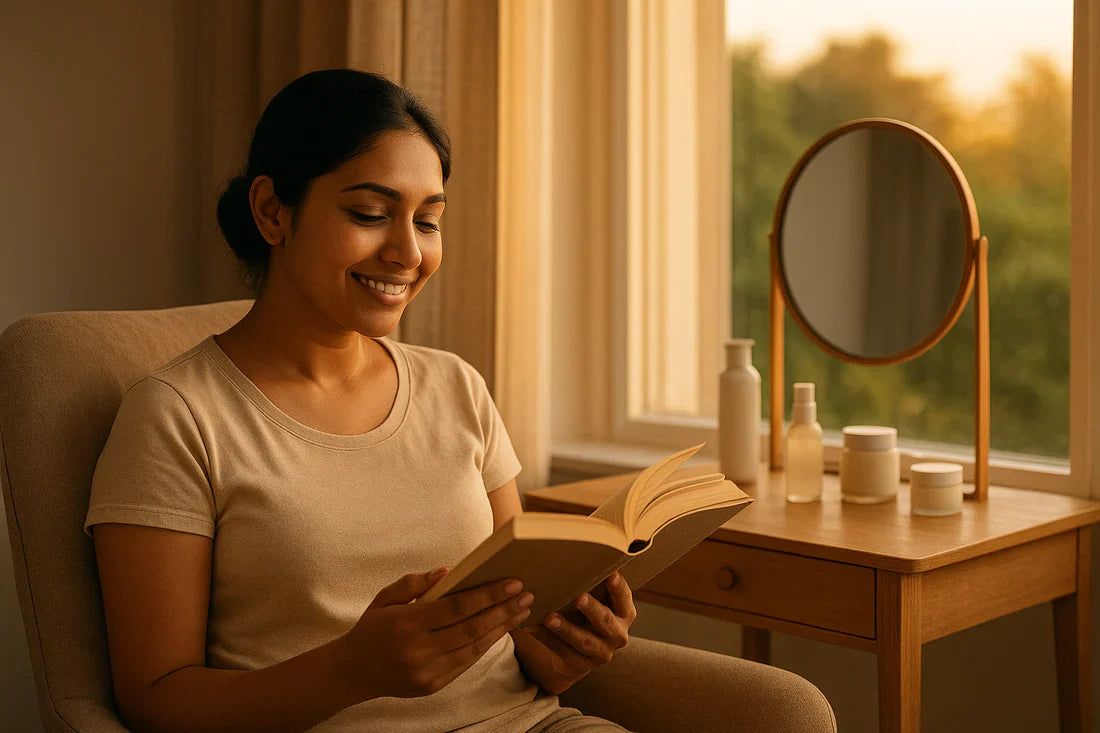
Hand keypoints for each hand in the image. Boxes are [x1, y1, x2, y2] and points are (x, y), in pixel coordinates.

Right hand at [336, 569, 533, 700]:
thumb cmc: (373, 627)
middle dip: (504, 610)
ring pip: (474, 648)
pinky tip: (501, 629)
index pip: (457, 608)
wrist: (353, 672)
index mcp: (407, 624)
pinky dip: (487, 644)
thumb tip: (448, 571)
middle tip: (526, 594)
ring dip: (502, 628)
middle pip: (472, 628)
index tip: (513, 582)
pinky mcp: (434, 686)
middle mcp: (419, 651)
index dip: (488, 595)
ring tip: (522, 610)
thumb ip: (415, 583)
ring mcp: (428, 672)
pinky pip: (467, 662)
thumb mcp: (385, 597)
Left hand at [526, 571, 635, 687]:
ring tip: (549, 617)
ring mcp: (602, 653)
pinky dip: (546, 639)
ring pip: (583, 641)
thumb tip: (576, 557)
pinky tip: (532, 628)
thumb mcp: (597, 601)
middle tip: (578, 597)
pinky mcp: (581, 665)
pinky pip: (562, 652)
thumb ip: (593, 586)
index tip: (611, 574)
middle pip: (606, 621)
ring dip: (565, 628)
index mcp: (625, 614)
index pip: (624, 599)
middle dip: (591, 609)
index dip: (618, 588)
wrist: (580, 652)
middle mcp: (619, 635)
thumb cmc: (588, 614)